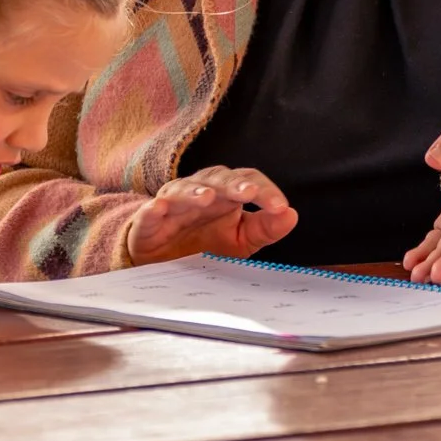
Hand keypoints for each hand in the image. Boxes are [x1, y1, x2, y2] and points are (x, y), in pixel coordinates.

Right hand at [125, 165, 297, 266]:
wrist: (163, 262)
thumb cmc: (205, 245)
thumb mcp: (241, 241)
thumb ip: (266, 228)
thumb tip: (291, 215)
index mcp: (226, 193)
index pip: (248, 181)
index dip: (265, 190)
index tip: (280, 207)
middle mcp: (200, 191)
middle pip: (217, 178)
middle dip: (233, 184)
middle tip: (249, 193)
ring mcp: (173, 204)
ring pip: (183, 189)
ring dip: (195, 192)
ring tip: (207, 198)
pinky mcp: (148, 221)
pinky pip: (150, 211)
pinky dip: (154, 208)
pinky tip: (160, 208)